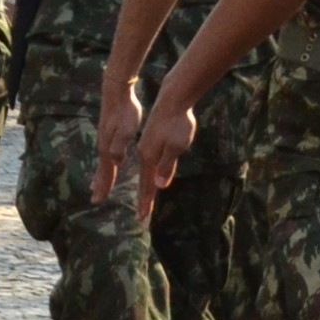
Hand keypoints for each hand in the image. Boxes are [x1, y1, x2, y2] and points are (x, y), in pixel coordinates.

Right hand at [93, 76, 143, 205]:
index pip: (107, 172)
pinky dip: (105, 164)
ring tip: (96, 186)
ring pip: (103, 163)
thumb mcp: (126, 129)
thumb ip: (120, 146)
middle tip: (95, 200)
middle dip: (100, 185)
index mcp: (109, 148)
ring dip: (100, 176)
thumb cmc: (125, 111)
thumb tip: (115, 162)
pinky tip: (107, 164)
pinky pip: (106, 155)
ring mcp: (105, 139)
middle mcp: (104, 146)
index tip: (98, 200)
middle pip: (102, 170)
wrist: (116, 92)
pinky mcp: (109, 134)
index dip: (104, 186)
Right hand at [132, 96, 199, 215]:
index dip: (146, 202)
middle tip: (141, 217)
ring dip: (143, 188)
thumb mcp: (176, 145)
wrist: (172, 100)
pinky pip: (146, 163)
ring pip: (143, 172)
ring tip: (143, 199)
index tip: (143, 218)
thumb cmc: (177, 123)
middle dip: (144, 200)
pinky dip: (145, 174)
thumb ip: (166, 165)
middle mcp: (144, 154)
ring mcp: (146, 147)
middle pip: (144, 181)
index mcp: (149, 157)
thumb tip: (159, 185)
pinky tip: (147, 175)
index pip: (148, 185)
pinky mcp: (150, 140)